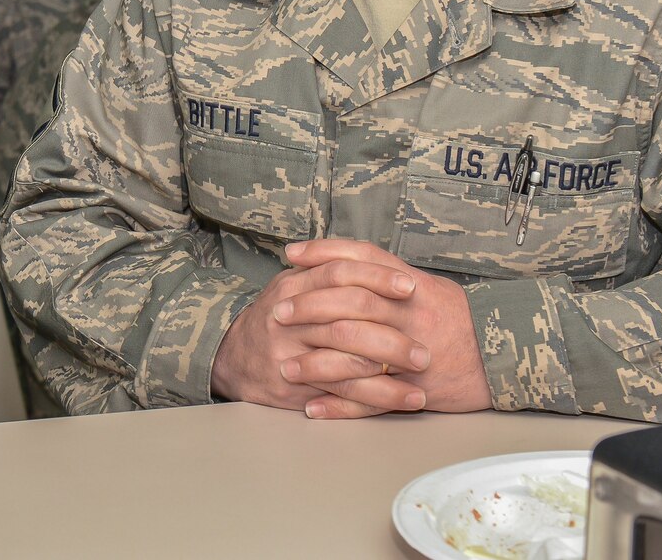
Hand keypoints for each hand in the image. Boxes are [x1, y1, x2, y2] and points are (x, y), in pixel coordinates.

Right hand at [213, 243, 429, 415]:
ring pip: (348, 360)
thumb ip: (328, 271)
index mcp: (293, 286)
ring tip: (424, 370)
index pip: (338, 274)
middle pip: (346, 319)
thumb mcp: (294, 285)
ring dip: (392, 366)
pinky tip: (409, 397)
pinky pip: (346, 393)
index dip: (376, 277)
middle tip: (425, 340)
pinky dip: (382, 397)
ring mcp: (291, 354)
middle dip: (391, 330)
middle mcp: (290, 318)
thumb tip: (383, 264)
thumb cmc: (278, 318)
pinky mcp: (297, 386)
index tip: (410, 286)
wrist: (236, 357)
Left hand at [277, 239, 491, 419]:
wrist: (507, 353)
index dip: (321, 256)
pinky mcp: (415, 387)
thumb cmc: (459, 316)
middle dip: (307, 309)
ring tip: (285, 367)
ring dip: (314, 363)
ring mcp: (410, 352)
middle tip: (276, 314)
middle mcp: (408, 315)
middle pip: (349, 305)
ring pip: (354, 355)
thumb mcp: (426, 284)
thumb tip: (341, 258)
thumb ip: (386, 271)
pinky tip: (313, 406)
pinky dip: (339, 405)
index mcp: (409, 285)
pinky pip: (371, 399)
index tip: (289, 257)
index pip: (358, 261)